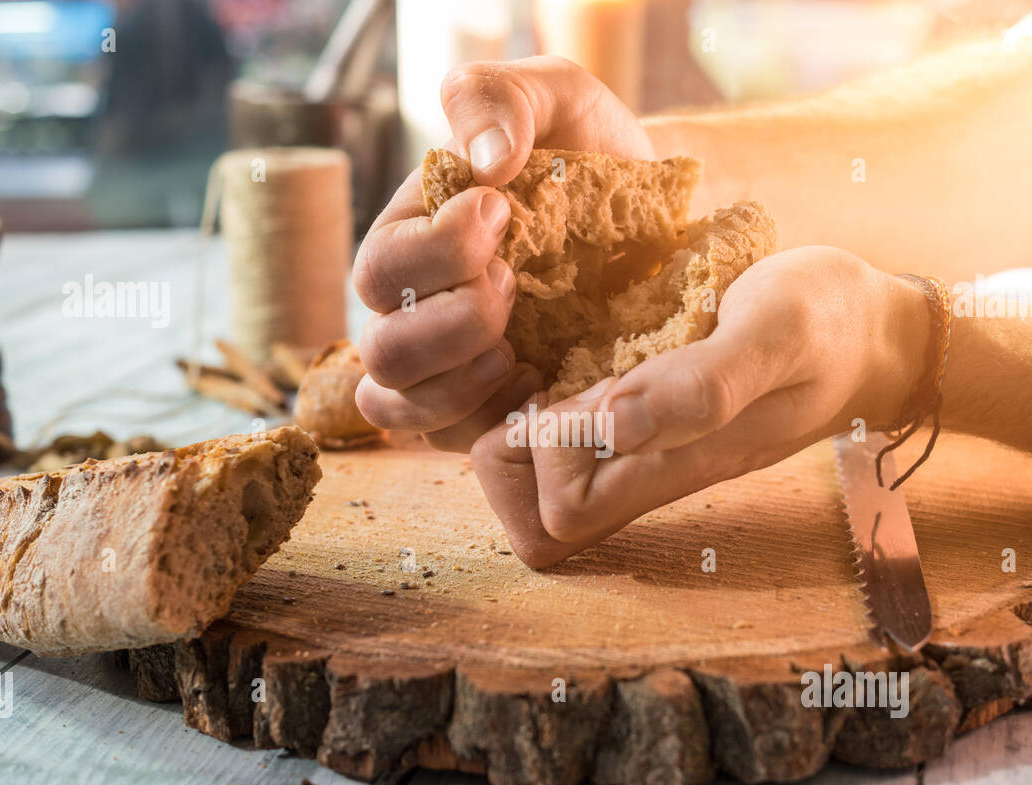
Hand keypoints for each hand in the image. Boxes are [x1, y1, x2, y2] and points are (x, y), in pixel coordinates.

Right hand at [352, 56, 652, 451]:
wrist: (653, 218)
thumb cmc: (592, 154)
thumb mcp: (556, 97)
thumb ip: (500, 98)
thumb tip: (483, 158)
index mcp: (410, 235)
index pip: (378, 266)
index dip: (435, 251)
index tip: (503, 211)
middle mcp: (409, 307)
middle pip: (383, 348)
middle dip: (455, 321)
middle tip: (519, 282)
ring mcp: (441, 366)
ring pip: (397, 404)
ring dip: (461, 382)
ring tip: (522, 348)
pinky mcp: (478, 409)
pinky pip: (449, 440)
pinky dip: (489, 420)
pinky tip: (541, 383)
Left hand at [471, 246, 932, 566]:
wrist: (879, 334)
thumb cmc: (832, 325)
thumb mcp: (778, 332)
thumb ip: (705, 383)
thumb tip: (611, 424)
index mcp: (676, 464)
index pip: (564, 514)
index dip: (540, 459)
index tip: (561, 388)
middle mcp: (655, 469)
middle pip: (548, 515)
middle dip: (516, 451)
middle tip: (540, 377)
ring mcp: (656, 450)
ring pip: (561, 484)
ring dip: (535, 428)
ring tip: (555, 360)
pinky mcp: (659, 422)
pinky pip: (586, 443)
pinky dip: (561, 403)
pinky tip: (578, 348)